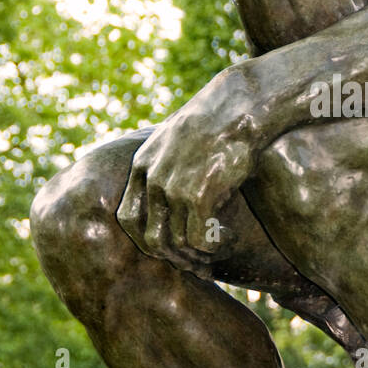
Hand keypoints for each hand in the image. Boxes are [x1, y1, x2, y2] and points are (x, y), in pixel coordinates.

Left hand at [116, 67, 264, 270]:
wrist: (239, 106)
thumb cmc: (216, 120)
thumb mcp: (177, 136)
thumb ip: (165, 160)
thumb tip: (170, 183)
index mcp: (142, 165)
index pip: (128, 218)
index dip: (147, 238)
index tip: (170, 246)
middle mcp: (152, 179)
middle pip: (150, 238)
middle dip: (174, 256)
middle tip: (197, 261)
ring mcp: (173, 188)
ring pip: (176, 243)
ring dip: (196, 255)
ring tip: (216, 249)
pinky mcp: (198, 195)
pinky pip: (198, 239)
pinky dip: (212, 247)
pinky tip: (227, 237)